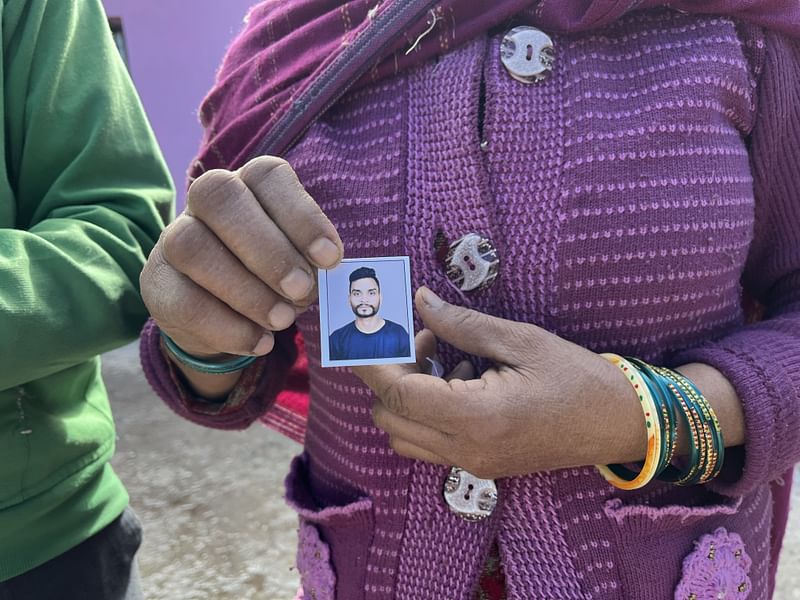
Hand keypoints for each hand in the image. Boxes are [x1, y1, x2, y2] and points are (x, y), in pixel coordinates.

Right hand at [141, 156, 342, 358]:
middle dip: (268, 250)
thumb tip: (317, 279)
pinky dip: (229, 328)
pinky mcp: (158, 284)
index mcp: (249, 184)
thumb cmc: (274, 277)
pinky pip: (184, 302)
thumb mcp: (299, 265)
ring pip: (193, 247)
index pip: (266, 176)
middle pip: (221, 199)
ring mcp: (173, 238)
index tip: (330, 258)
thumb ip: (308, 263)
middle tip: (302, 290)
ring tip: (282, 320)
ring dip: (246, 291)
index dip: (300, 215)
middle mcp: (205, 201)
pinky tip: (260, 342)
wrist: (226, 318)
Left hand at [353, 287, 645, 479]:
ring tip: (443, 362)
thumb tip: (419, 300)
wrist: (619, 424)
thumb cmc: (577, 377)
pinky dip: (424, 414)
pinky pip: (427, 444)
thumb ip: (463, 325)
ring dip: (406, 396)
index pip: (398, 393)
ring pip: (402, 435)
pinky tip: (461, 383)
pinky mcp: (478, 466)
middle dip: (392, 375)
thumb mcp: (521, 340)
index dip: (373, 361)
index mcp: (477, 417)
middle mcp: (466, 449)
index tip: (367, 332)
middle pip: (389, 416)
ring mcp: (471, 463)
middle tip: (424, 341)